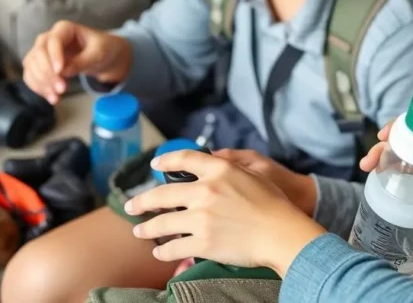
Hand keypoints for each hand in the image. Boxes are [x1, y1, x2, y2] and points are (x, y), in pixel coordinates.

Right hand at [21, 20, 131, 103]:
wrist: (100, 58)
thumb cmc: (102, 49)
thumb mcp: (99, 53)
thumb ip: (83, 61)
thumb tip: (64, 72)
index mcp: (64, 29)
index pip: (53, 40)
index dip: (54, 56)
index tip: (60, 72)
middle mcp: (49, 38)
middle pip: (38, 53)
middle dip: (47, 73)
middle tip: (62, 89)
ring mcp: (42, 52)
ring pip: (31, 66)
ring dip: (41, 83)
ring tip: (57, 97)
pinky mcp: (40, 65)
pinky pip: (31, 76)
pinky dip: (39, 88)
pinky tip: (52, 98)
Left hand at [125, 150, 326, 275]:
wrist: (282, 233)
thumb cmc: (274, 204)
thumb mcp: (252, 173)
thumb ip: (228, 167)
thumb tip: (211, 159)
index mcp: (219, 170)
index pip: (184, 159)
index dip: (165, 161)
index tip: (154, 167)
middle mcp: (205, 191)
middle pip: (161, 195)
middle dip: (141, 202)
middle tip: (130, 206)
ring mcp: (201, 218)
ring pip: (162, 224)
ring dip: (147, 229)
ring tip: (139, 232)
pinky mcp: (203, 243)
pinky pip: (174, 248)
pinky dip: (164, 252)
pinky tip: (160, 253)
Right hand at [359, 120, 412, 223]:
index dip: (396, 129)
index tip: (383, 137)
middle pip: (401, 140)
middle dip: (382, 148)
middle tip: (368, 163)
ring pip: (400, 152)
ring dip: (382, 157)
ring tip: (367, 169)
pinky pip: (405, 165)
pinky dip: (390, 167)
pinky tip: (379, 176)